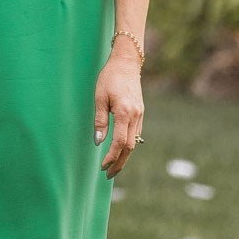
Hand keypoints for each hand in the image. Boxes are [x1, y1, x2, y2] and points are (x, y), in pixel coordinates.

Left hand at [94, 46, 143, 177]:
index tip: (102, 166)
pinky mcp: (140, 113)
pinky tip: (120, 150)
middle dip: (119, 162)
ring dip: (124, 156)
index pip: (119, 142)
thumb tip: (98, 142)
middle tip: (108, 175)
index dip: (111, 157)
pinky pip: (136, 134)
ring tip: (114, 167)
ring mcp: (140, 115)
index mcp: (124, 113)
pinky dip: (128, 145)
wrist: (126, 63)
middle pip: (130, 147)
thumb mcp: (99, 98)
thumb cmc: (109, 78)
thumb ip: (99, 120)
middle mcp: (135, 116)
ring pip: (135, 142)